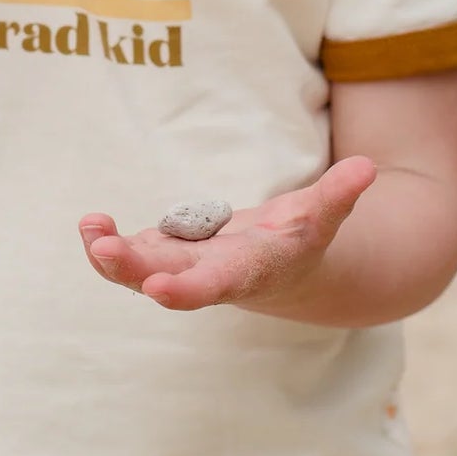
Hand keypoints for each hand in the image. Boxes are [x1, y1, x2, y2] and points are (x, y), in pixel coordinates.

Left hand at [78, 158, 377, 312]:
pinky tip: (91, 223)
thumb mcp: (322, 217)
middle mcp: (207, 277)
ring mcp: (179, 267)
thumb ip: (339, 194)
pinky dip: (106, 242)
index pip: (215, 286)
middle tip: (104, 251)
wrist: (278, 270)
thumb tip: (366, 166)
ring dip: (108, 256)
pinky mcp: (162, 254)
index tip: (158, 288)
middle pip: (166, 280)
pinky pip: (129, 254)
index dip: (186, 289)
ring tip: (90, 226)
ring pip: (137, 271)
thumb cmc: (301, 239)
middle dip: (133, 270)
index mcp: (246, 271)